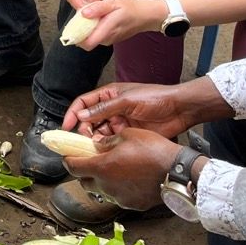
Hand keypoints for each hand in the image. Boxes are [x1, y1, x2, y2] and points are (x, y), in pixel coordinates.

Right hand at [63, 80, 220, 139]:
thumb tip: (82, 115)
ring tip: (93, 146)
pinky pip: (110, 141)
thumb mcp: (127, 101)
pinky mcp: (126, 134)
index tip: (66, 126)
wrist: (178, 110)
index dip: (73, 113)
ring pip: (98, 132)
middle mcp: (111, 108)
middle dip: (82, 129)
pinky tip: (103, 150)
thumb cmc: (156, 98)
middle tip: (81, 140)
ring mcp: (118, 122)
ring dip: (93, 139)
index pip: (84, 103)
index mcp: (108, 95)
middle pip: (88, 120)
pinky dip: (104, 146)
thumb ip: (104, 108)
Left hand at [65, 128, 182, 210]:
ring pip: (100, 191)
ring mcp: (119, 198)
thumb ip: (107, 142)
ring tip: (110, 170)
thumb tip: (97, 145)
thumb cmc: (154, 151)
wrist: (177, 172)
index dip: (67, 161)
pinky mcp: (132, 205)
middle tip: (88, 162)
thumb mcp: (127, 136)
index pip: (73, 168)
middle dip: (82, 172)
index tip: (67, 156)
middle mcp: (107, 186)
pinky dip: (116, 189)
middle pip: (84, 182)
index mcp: (102, 167)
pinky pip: (117, 197)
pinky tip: (126, 180)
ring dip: (100, 181)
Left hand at [70, 0, 165, 48]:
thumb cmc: (131, 6)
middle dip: (79, 32)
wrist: (147, 15)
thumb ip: (98, 8)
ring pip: (91, 39)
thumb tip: (82, 14)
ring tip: (88, 15)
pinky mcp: (111, 38)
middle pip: (86, 42)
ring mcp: (110, 40)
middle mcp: (107, 38)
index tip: (71, 25)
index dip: (76, 37)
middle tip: (79, 16)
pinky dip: (93, 29)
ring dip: (86, 30)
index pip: (87, 43)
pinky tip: (96, 18)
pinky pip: (97, 36)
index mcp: (107, 29)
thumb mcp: (115, 1)